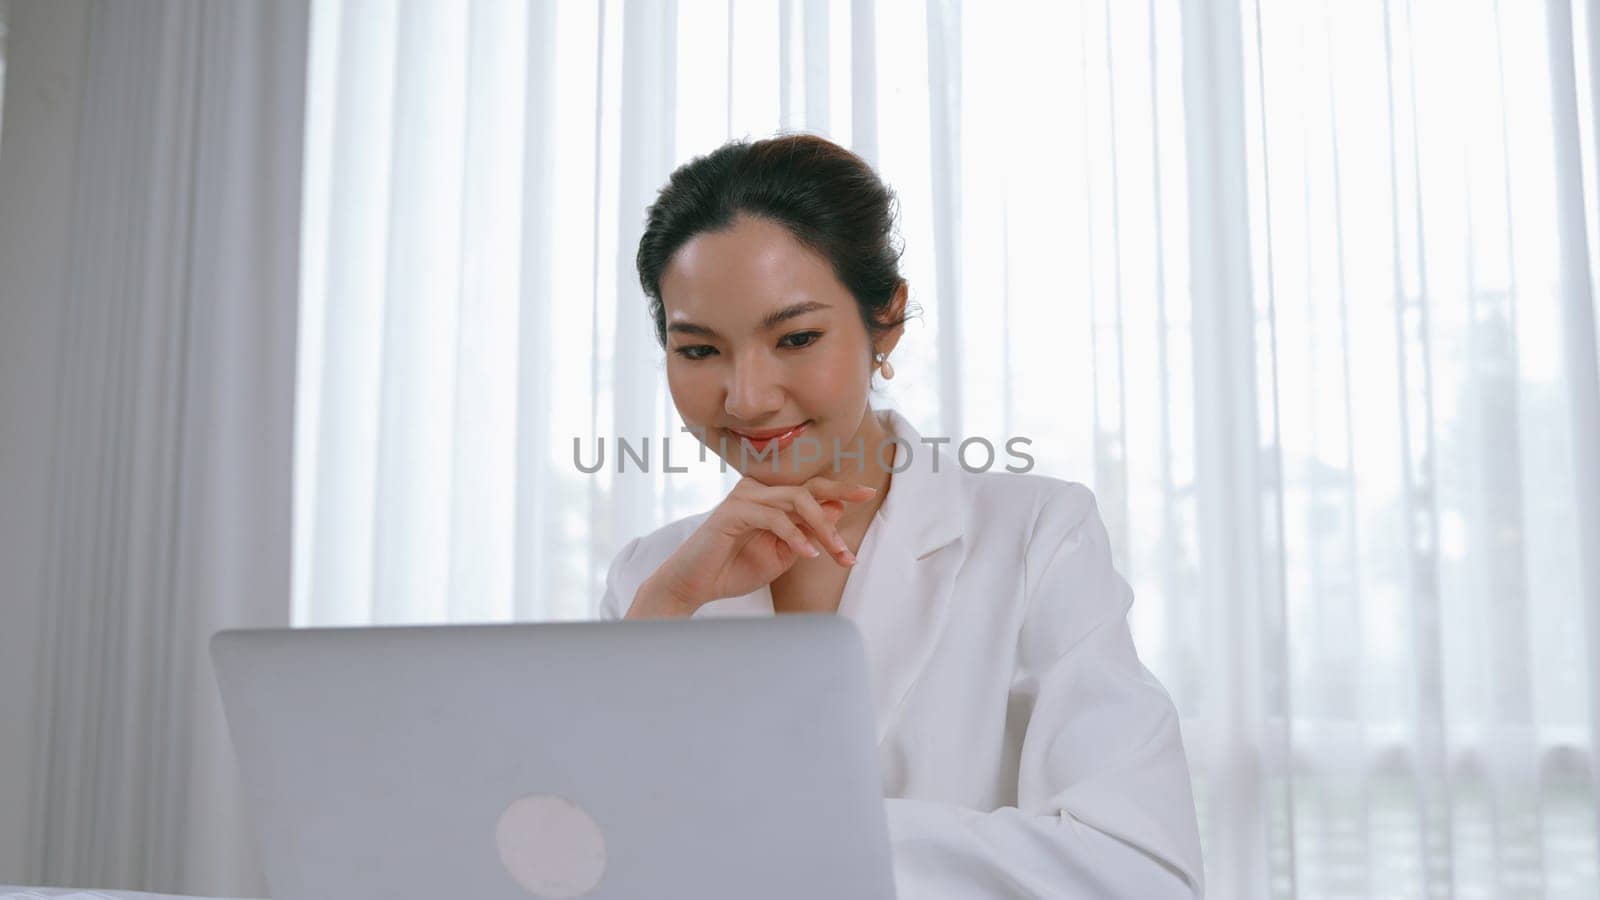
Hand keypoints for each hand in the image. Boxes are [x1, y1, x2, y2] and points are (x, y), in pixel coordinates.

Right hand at [625, 475, 877, 617]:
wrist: (694, 585)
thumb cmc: (734, 569)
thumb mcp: (782, 554)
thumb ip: (806, 532)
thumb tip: (837, 509)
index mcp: (769, 498)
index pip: (811, 488)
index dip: (841, 490)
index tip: (869, 492)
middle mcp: (758, 491)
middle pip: (808, 487)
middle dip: (840, 494)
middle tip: (865, 498)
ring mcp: (745, 498)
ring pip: (796, 501)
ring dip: (823, 528)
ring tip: (838, 554)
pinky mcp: (734, 511)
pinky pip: (775, 519)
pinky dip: (796, 536)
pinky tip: (809, 555)